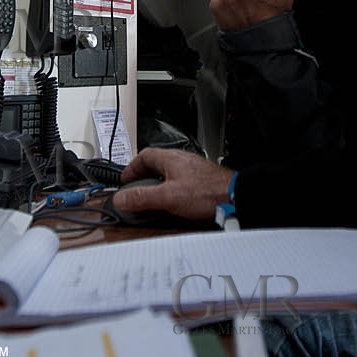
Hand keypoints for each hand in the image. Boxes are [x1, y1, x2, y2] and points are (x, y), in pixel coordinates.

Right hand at [116, 148, 232, 220]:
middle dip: (143, 176)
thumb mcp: (168, 197)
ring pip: (168, 172)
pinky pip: (180, 180)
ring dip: (157, 183)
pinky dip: (171, 188)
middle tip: (136, 189)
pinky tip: (173, 201)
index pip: (144, 156)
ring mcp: (193, 169)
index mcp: (171, 158)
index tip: (125, 180)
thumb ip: (143, 198)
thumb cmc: (207, 193)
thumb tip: (121, 198)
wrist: (235, 196)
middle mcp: (182, 160)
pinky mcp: (201, 180)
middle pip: (156, 163)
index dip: (132, 168)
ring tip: (152, 197)